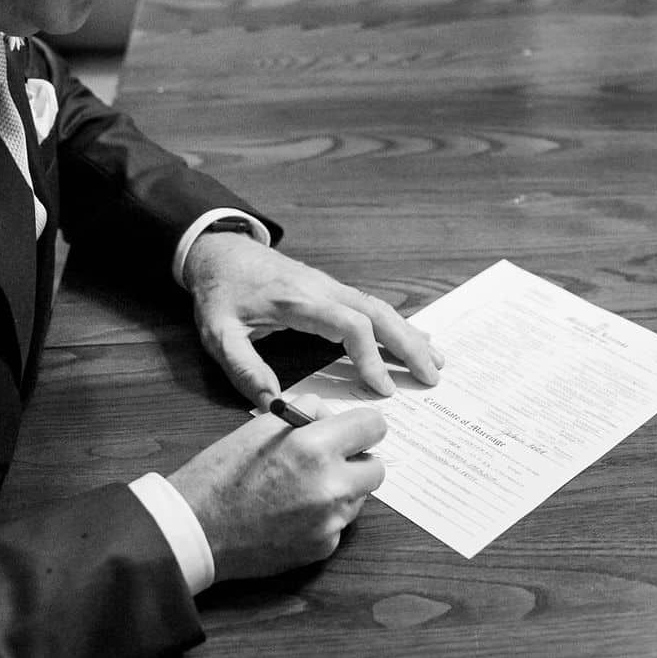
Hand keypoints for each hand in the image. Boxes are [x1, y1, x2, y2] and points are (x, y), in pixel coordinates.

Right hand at [167, 397, 386, 578]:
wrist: (196, 529)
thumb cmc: (222, 473)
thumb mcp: (260, 426)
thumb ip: (305, 413)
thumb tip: (331, 416)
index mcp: (314, 447)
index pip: (374, 426)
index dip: (361, 427)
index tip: (350, 432)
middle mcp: (331, 486)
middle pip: (376, 468)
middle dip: (356, 462)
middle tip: (327, 461)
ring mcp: (329, 521)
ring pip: (358, 498)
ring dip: (341, 490)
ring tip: (300, 488)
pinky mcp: (323, 548)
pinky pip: (339, 524)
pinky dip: (324, 518)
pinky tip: (291, 514)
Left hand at [183, 234, 444, 406]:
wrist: (221, 253)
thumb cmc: (221, 293)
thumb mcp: (219, 332)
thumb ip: (243, 367)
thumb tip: (273, 404)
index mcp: (300, 300)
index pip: (349, 325)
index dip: (370, 356)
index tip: (382, 389)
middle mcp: (324, 290)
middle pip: (378, 313)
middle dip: (408, 345)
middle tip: (432, 377)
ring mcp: (331, 287)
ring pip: (381, 308)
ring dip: (409, 334)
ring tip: (437, 361)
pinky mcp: (332, 290)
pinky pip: (372, 306)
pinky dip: (398, 324)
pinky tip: (415, 338)